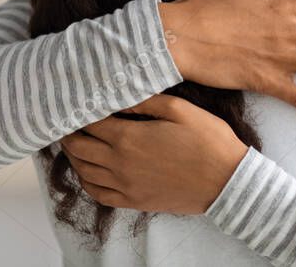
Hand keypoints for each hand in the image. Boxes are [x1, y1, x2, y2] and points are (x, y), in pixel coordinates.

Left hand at [61, 94, 247, 214]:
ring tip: (74, 142)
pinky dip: (86, 181)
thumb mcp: (180, 109)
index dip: (81, 110)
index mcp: (128, 138)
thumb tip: (118, 95)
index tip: (78, 101)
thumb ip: (145, 101)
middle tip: (69, 120)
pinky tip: (88, 172)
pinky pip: (98, 194)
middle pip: (79, 147)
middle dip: (70, 132)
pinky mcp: (133, 201)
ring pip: (84, 171)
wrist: (226, 181)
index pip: (90, 122)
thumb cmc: (208, 140)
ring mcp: (125, 185)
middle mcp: (119, 163)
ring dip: (74, 155)